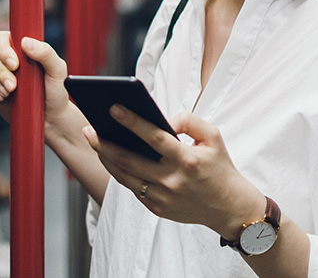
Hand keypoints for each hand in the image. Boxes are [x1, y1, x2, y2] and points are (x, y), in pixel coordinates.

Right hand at [0, 32, 75, 135]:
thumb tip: (25, 42)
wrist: (49, 115)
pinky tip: (1, 98)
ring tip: (10, 92)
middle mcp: (3, 56)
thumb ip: (45, 53)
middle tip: (13, 86)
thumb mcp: (57, 70)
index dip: (3, 50)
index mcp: (19, 46)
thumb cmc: (55, 89)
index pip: (0, 38)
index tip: (15, 66)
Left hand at [84, 105, 264, 239]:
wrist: (229, 207)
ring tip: (95, 142)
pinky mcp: (158, 209)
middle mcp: (173, 180)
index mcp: (187, 160)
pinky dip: (121, 173)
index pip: (154, 137)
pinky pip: (133, 188)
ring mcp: (163, 198)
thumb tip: (163, 119)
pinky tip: (111, 159)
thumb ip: (189, 120)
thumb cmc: (219, 167)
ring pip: (125, 176)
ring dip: (107, 159)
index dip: (133, 122)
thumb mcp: (213, 137)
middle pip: (130, 160)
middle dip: (105, 143)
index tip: (114, 108)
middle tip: (89, 129)